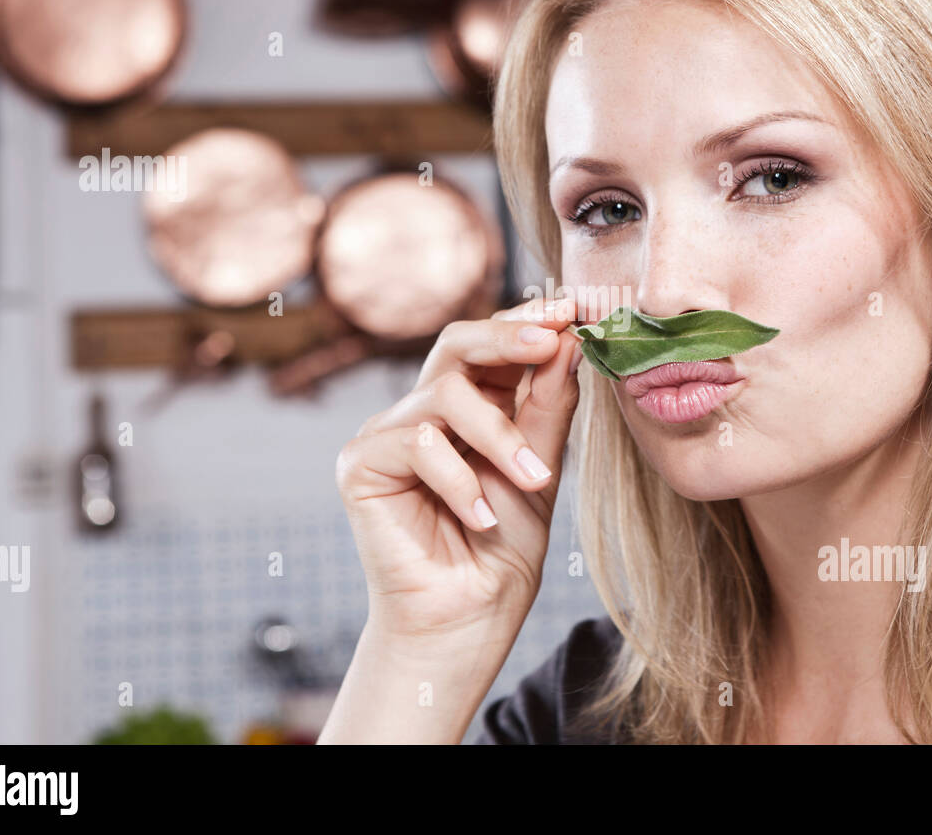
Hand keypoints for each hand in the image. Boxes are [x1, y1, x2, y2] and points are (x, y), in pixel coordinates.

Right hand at [335, 297, 582, 642]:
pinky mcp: (359, 464)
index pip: (491, 345)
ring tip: (532, 482)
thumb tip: (567, 340)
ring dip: (498, 436)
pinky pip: (415, 441)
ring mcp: (388, 434)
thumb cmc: (501, 552)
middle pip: (456, 343)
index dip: (528, 321)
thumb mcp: (539, 470)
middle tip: (553, 338)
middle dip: (509, 336)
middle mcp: (424, 411)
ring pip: (445, 394)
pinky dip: (458, 478)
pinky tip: (479, 517)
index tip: (573, 309)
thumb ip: (547, 408)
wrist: (468, 622)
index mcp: (469, 407)